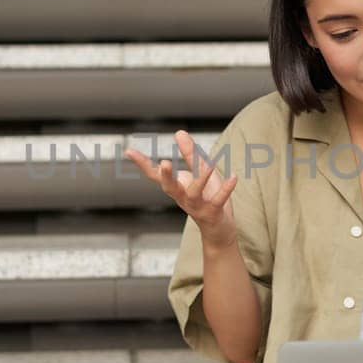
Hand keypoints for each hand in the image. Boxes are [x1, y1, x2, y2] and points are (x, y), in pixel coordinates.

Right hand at [123, 130, 238, 243]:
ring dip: (201, 179)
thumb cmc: (208, 197)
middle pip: (170, 187)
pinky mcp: (212, 213)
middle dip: (166, 176)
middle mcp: (182, 197)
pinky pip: (218, 201)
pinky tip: (233, 177)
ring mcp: (196, 206)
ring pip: (194, 194)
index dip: (142, 163)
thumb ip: (190, 154)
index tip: (128, 151)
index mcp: (176, 187)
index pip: (155, 175)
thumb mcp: (200, 172)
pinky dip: (226, 189)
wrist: (219, 230)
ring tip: (210, 164)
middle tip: (164, 162)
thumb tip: (179, 132)